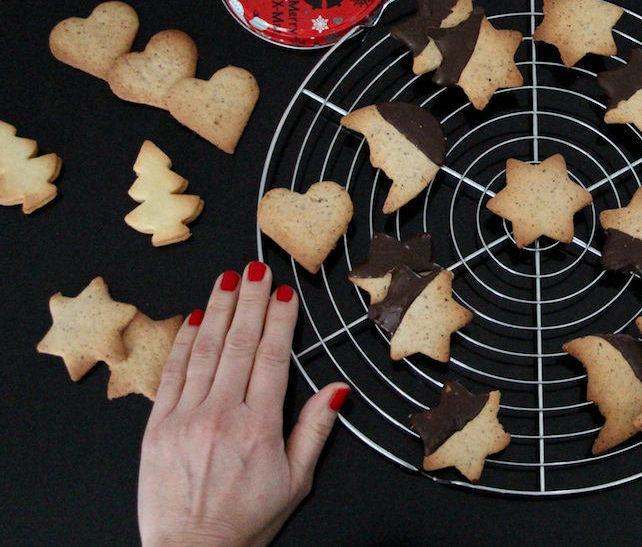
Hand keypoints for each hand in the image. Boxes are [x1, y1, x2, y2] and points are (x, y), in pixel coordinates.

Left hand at [138, 262, 348, 546]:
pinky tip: (192, 319)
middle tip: (257, 268)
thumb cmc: (245, 520)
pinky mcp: (157, 427)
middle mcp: (220, 415)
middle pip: (238, 343)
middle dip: (250, 300)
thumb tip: (337, 390)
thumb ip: (315, 430)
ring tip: (227, 280)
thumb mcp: (297, 481)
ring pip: (204, 350)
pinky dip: (183, 342)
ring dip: (217, 309)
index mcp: (259, 428)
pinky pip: (172, 373)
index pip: (271, 357)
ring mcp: (184, 418)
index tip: (284, 293)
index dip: (279, 320)